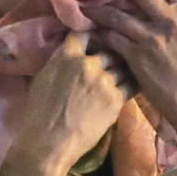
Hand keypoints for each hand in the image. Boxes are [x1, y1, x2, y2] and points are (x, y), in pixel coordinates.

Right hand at [8, 32, 125, 175]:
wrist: (49, 142)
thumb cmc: (38, 113)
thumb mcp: (43, 78)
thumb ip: (60, 62)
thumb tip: (68, 55)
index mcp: (66, 55)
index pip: (85, 33)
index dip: (93, 35)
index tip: (97, 38)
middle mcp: (88, 63)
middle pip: (109, 48)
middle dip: (112, 51)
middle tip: (116, 55)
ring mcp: (105, 80)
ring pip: (122, 65)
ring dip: (124, 66)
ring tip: (130, 67)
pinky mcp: (116, 98)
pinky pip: (132, 84)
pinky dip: (133, 81)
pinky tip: (138, 80)